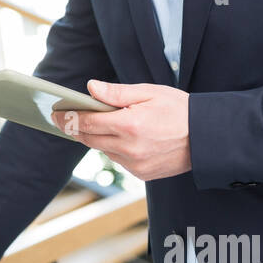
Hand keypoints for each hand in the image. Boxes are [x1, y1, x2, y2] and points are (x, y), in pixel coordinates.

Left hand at [50, 79, 191, 180]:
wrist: (207, 138)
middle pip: (89, 139)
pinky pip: (119, 160)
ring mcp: (135, 165)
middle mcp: (129, 149)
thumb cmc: (180, 110)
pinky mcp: (142, 174)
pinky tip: (123, 138)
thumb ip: (117, 93)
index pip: (87, 122)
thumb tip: (90, 88)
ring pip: (103, 150)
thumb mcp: (149, 93)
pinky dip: (115, 149)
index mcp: (129, 126)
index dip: (68, 117)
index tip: (55, 113)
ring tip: (96, 124)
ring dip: (97, 138)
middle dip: (74, 128)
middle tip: (62, 118)